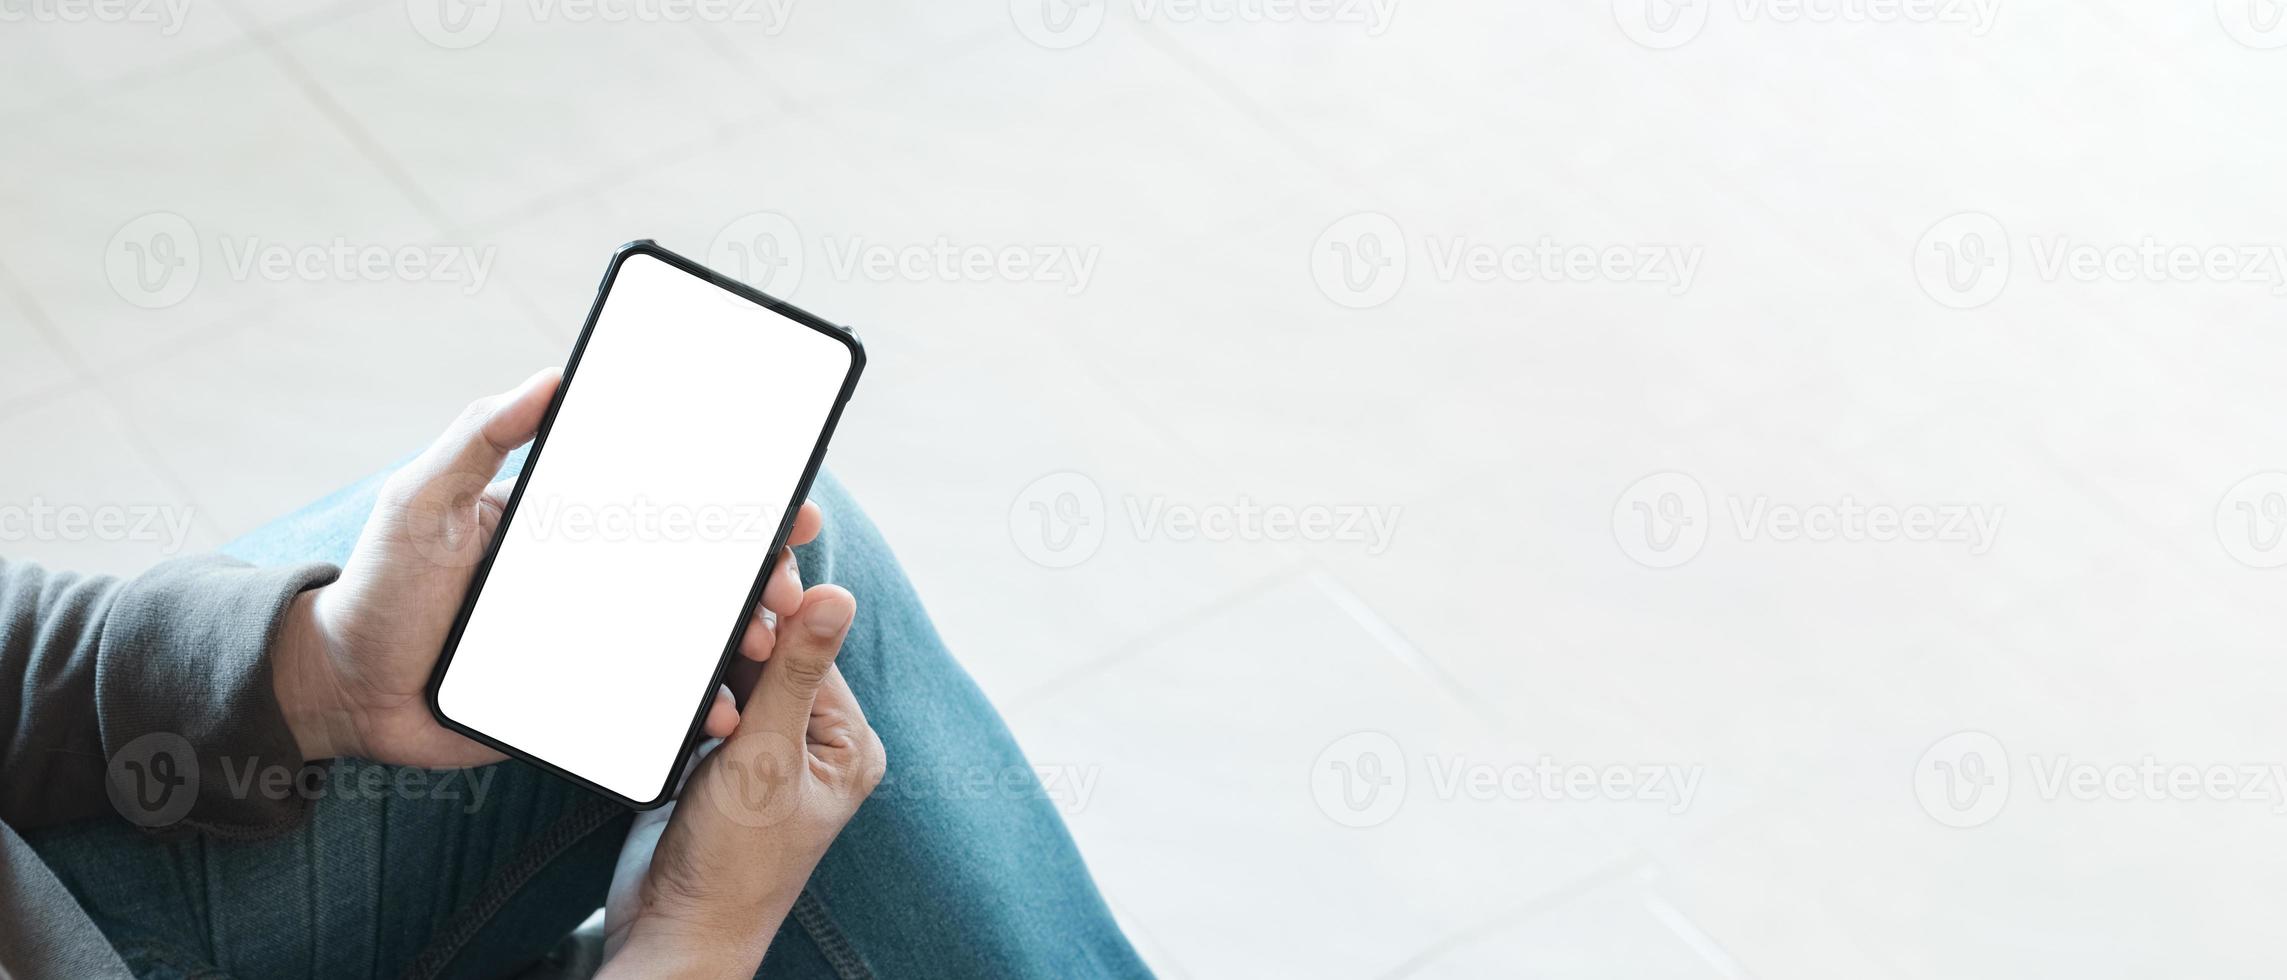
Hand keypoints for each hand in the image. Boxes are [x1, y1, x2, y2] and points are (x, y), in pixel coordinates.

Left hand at [271, 368, 828, 765]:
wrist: (342, 692)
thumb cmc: (379, 587)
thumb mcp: (422, 500)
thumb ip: (477, 436)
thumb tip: (547, 378)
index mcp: (572, 526)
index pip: (669, 505)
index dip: (734, 504)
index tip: (787, 504)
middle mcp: (597, 580)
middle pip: (699, 574)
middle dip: (759, 577)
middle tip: (786, 586)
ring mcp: (596, 640)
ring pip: (688, 639)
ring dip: (738, 640)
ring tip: (757, 646)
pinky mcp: (583, 700)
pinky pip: (651, 703)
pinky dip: (692, 709)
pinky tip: (716, 713)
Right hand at [598, 585, 885, 977]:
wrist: (674, 929)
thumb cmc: (736, 862)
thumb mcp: (769, 758)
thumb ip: (796, 674)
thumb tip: (836, 595)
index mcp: (848, 743)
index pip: (815, 652)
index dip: (779, 626)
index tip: (744, 613)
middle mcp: (812, 744)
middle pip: (773, 663)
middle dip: (738, 663)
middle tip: (717, 692)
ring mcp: (762, 754)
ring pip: (733, 684)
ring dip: (710, 691)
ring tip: (707, 736)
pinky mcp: (716, 764)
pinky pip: (704, 711)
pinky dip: (690, 711)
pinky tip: (683, 732)